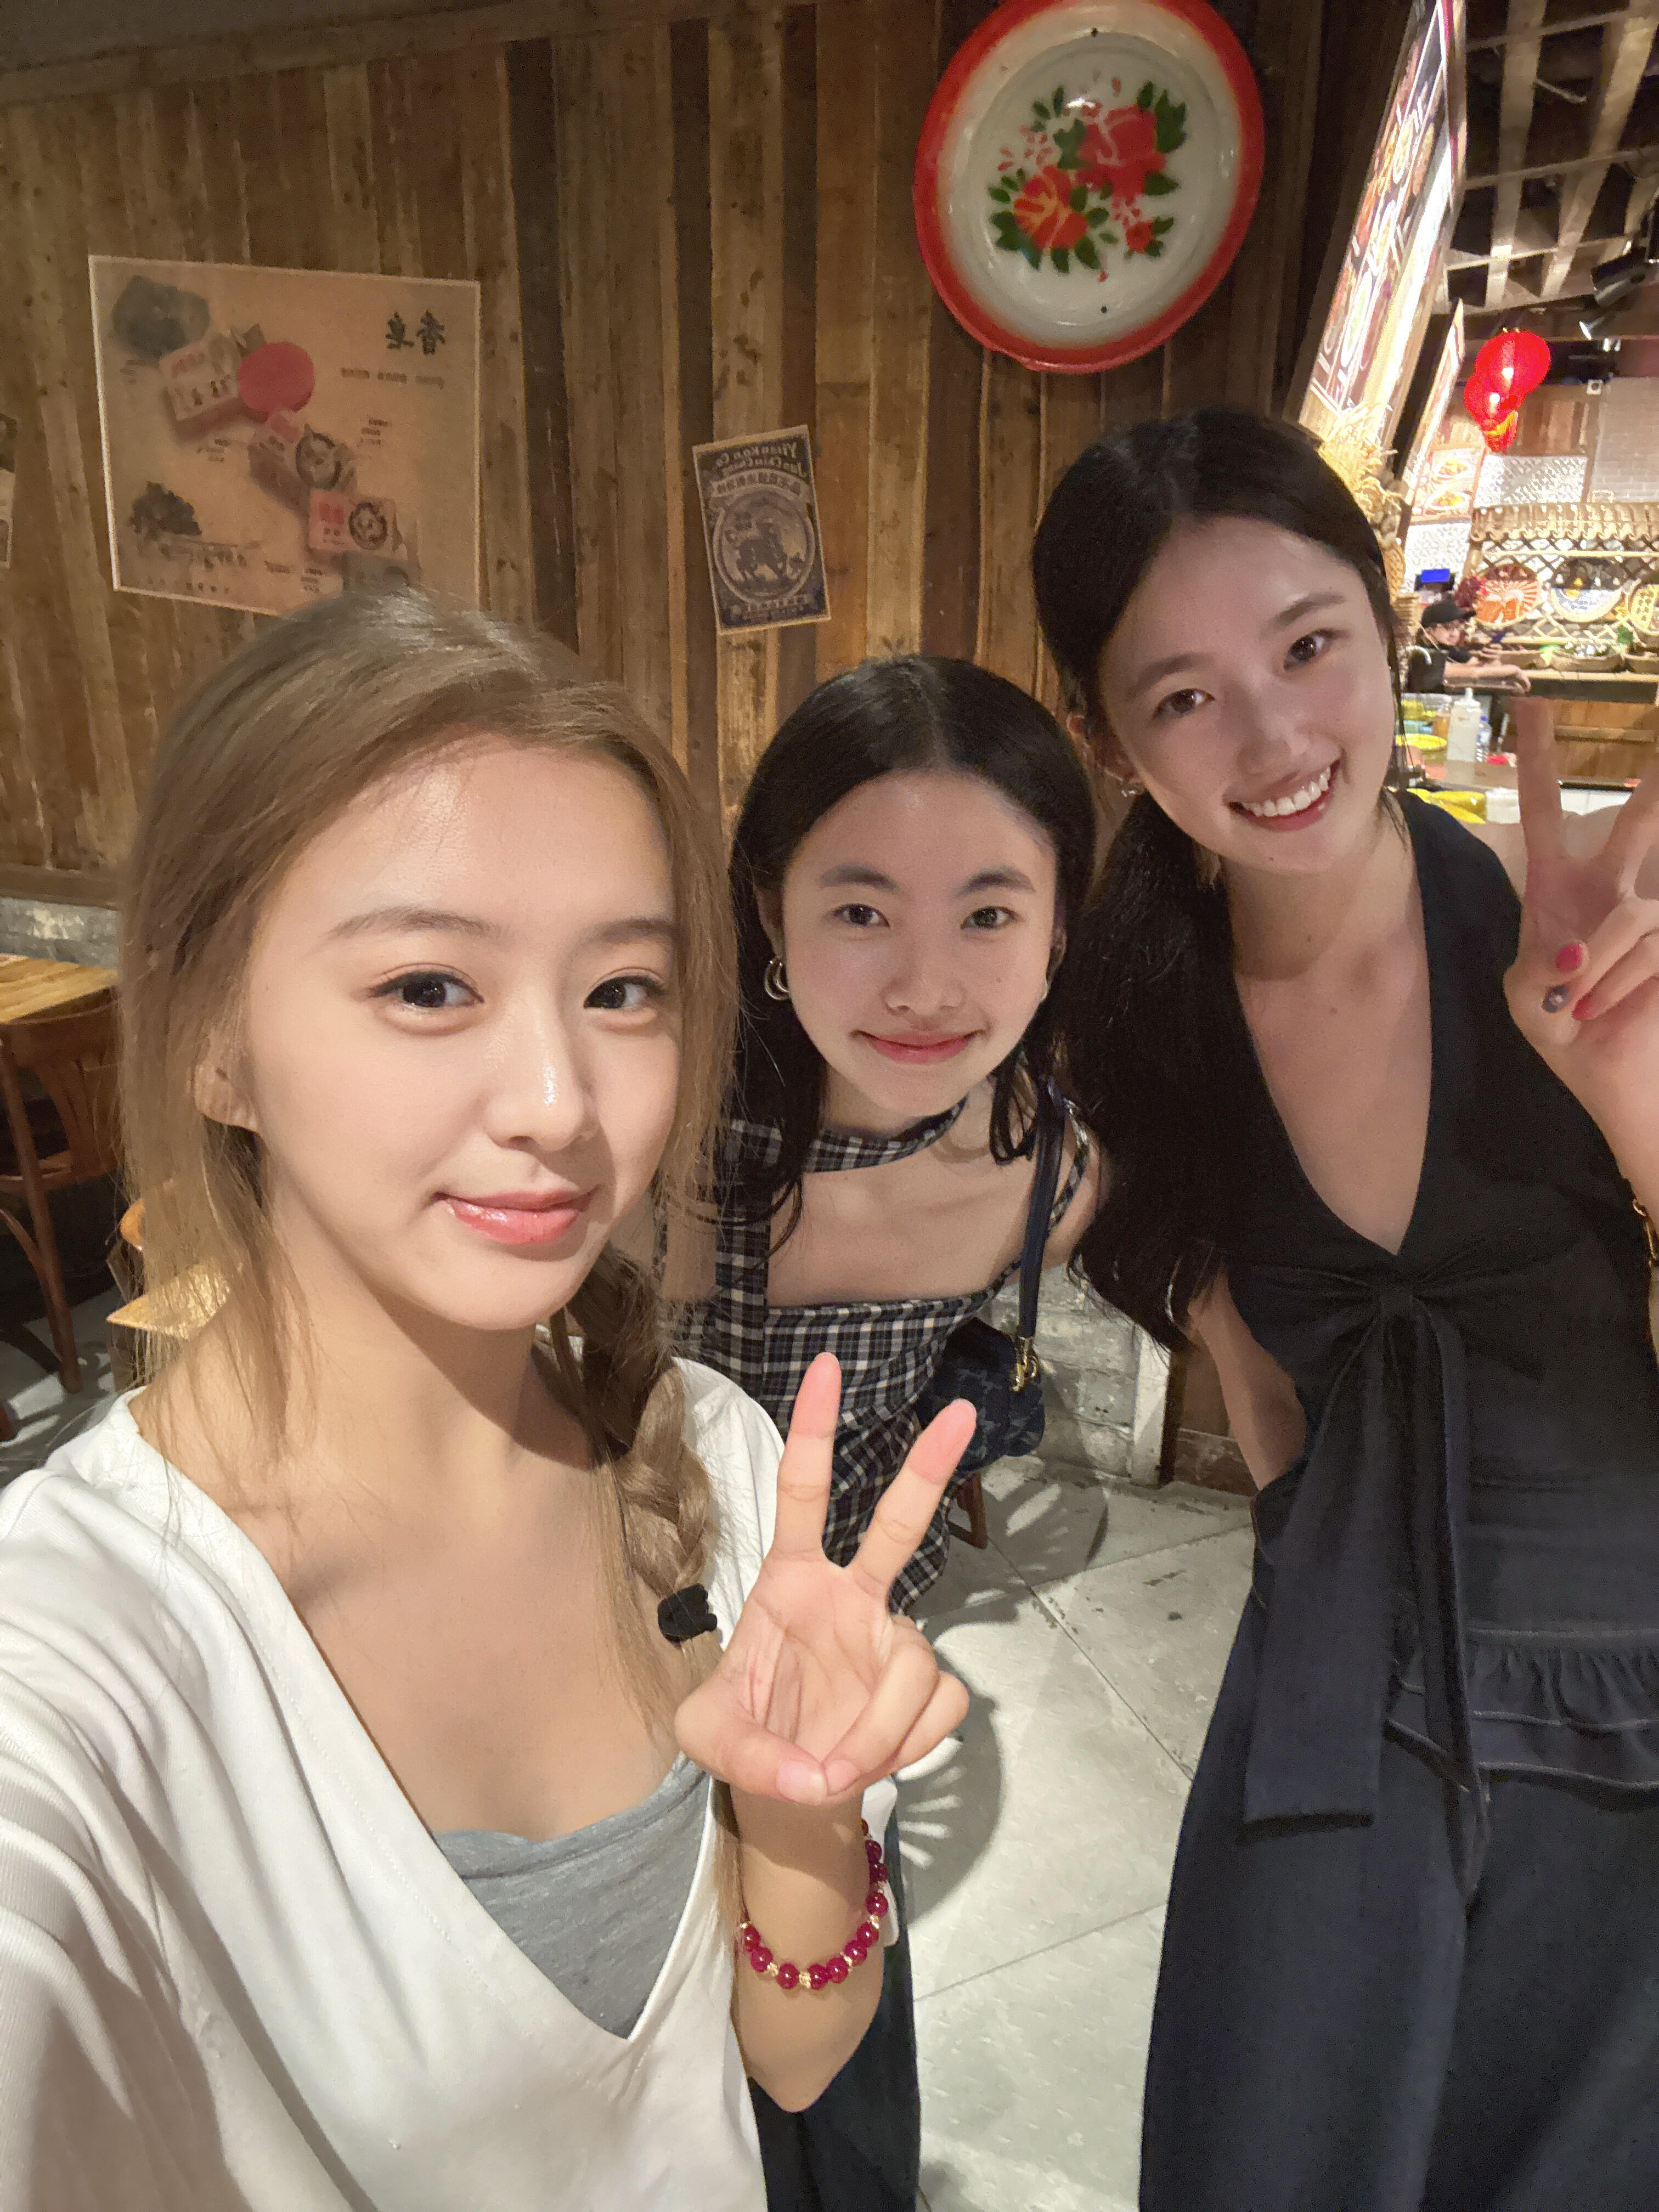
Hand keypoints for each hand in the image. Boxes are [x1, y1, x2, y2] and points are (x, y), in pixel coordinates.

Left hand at [675, 1353, 973, 1804]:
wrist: (789, 1785)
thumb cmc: (748, 1735)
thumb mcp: (707, 1738)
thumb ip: (744, 1751)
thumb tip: (811, 1773)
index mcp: (790, 1580)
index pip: (802, 1489)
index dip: (814, 1429)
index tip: (827, 1367)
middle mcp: (851, 1597)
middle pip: (897, 1523)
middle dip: (928, 1467)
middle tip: (961, 1412)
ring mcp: (892, 1637)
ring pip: (916, 1662)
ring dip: (881, 1727)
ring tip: (838, 1768)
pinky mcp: (924, 1685)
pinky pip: (938, 1705)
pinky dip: (904, 1745)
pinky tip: (874, 1760)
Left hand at [1503, 699, 1658, 1169]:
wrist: (1605, 1074)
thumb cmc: (1560, 1031)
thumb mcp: (1524, 999)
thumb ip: (1538, 968)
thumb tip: (1577, 950)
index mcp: (1556, 888)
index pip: (1544, 812)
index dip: (1542, 761)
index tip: (1531, 700)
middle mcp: (1609, 887)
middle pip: (1636, 820)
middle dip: (1654, 783)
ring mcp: (1648, 911)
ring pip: (1633, 917)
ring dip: (1600, 973)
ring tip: (1580, 1008)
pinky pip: (1647, 944)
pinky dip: (1618, 986)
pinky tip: (1602, 1011)